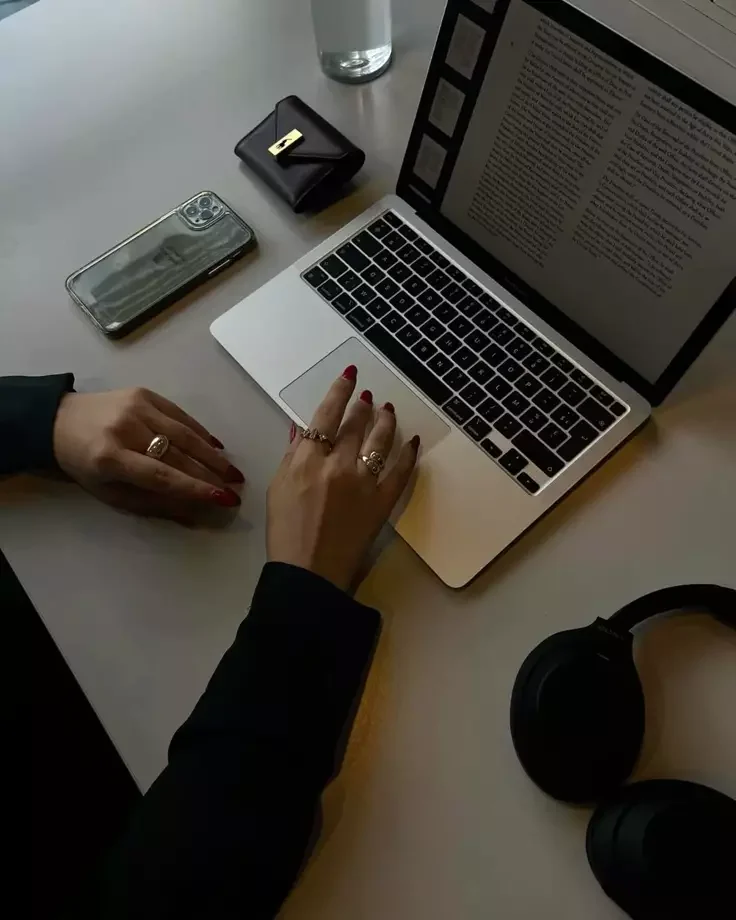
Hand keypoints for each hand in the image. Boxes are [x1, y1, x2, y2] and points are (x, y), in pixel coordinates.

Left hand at [53, 387, 243, 519]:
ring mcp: (136, 407)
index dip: (195, 488)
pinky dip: (200, 432)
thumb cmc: (84, 464)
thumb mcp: (111, 492)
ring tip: (232, 471)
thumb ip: (152, 503)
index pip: (161, 476)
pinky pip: (180, 415)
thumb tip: (196, 513)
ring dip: (212, 454)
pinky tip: (216, 446)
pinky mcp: (144, 393)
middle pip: (177, 455)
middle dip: (210, 474)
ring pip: (184, 433)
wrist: (58, 420)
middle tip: (236, 489)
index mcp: (110, 458)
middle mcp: (125, 429)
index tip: (223, 498)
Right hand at [267, 366, 419, 590]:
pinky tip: (413, 442)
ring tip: (388, 409)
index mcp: (307, 459)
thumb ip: (292, 456)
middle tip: (368, 396)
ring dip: (386, 421)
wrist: (309, 572)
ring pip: (380, 441)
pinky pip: (400, 472)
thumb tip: (302, 429)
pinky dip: (408, 455)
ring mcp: (363, 482)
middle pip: (355, 424)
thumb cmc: (285, 532)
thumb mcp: (277, 488)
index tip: (349, 377)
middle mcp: (337, 464)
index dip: (339, 392)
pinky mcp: (382, 502)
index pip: (327, 415)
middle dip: (363, 405)